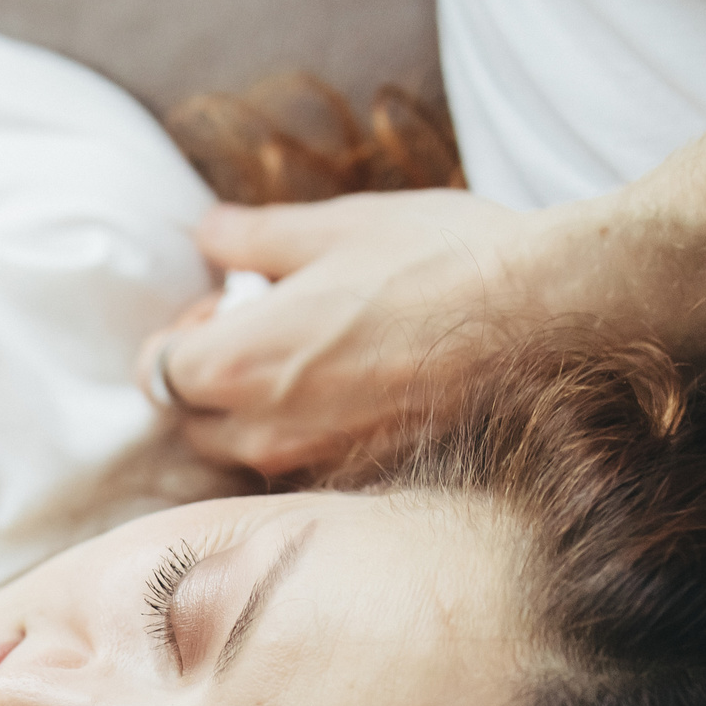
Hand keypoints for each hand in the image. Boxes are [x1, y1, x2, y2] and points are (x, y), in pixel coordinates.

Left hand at [139, 191, 540, 477]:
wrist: (548, 315)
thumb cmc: (440, 259)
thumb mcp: (334, 226)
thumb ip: (253, 238)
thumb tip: (207, 233)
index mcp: (238, 365)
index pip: (158, 374)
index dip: (180, 335)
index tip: (223, 305)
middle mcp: (266, 431)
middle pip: (194, 423)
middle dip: (209, 381)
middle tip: (265, 327)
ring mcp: (316, 464)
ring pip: (247, 452)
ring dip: (256, 411)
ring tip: (315, 355)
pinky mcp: (365, 479)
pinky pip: (307, 466)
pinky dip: (311, 434)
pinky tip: (359, 389)